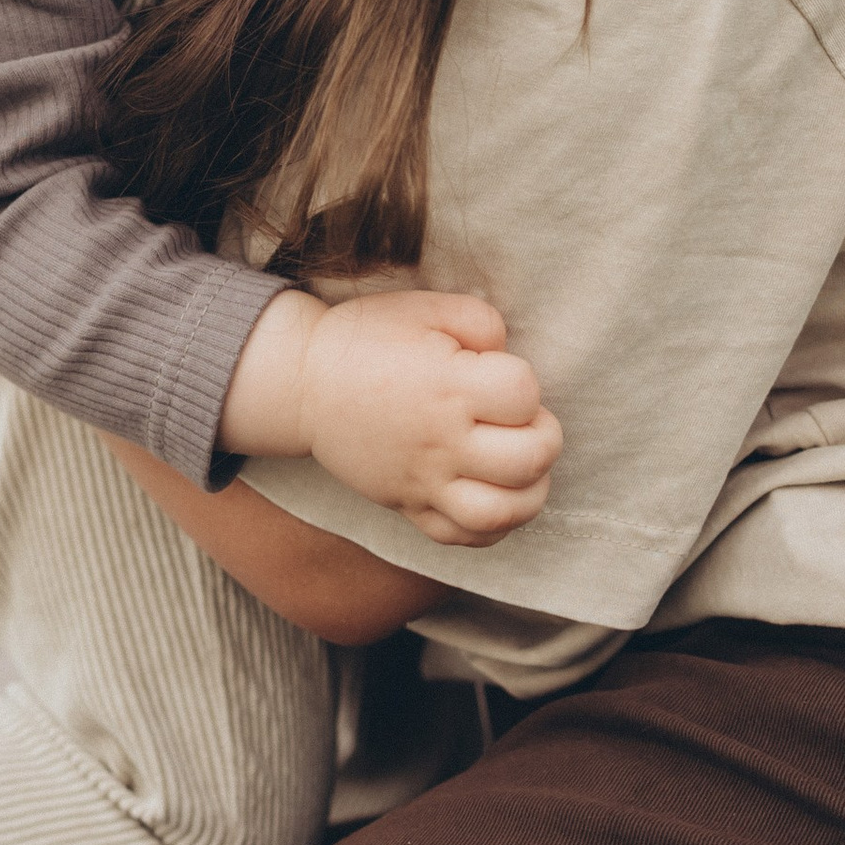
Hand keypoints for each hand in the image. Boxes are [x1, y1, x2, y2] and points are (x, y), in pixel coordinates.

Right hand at [220, 289, 562, 547]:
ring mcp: (424, 481)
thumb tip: (508, 354)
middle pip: (528, 459)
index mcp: (446, 385)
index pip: (523, 394)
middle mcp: (440, 440)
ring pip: (501, 513)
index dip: (522, 381)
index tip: (496, 372)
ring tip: (521, 466)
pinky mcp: (409, 506)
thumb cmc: (365, 339)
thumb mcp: (422, 306)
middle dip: (543, 436)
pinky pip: (462, 538)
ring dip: (530, 491)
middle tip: (523, 420)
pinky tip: (494, 495)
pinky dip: (492, 527)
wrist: (302, 383)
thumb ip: (480, 321)